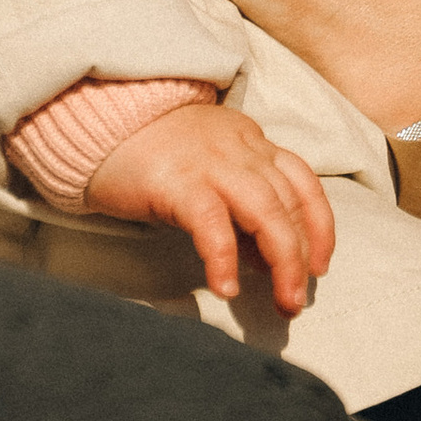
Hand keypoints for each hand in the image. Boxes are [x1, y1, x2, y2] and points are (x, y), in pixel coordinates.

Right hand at [81, 99, 336, 312]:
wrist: (100, 119)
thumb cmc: (154, 152)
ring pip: (265, 209)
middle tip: (297, 300)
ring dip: (282, 259)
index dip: (320, 224)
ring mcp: (210, 163)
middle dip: (301, 256)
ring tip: (282, 301)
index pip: (302, 181)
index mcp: (251, 143)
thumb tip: (266, 258)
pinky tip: (226, 287)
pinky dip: (224, 256)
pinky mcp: (177, 181)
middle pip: (288, 202)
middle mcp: (240, 150)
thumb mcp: (209, 170)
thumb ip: (240, 207)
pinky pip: (211, 221)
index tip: (320, 264)